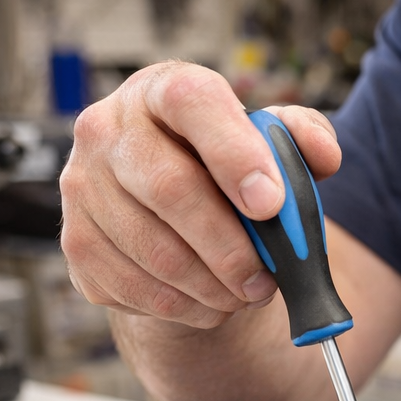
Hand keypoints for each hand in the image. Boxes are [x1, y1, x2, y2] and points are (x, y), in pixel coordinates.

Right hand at [59, 62, 340, 328]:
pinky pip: (137, 291)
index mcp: (162, 91)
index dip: (234, 154)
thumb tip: (323, 157)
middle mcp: (108, 131)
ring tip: (245, 294)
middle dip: (230, 247)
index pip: (192, 104)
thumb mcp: (268, 143)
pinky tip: (210, 302)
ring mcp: (82, 189)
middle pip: (170, 189)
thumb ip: (302, 139)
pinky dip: (186, 309)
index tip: (270, 204)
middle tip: (266, 280)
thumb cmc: (224, 170)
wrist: (168, 213)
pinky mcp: (77, 247)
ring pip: (154, 253)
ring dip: (213, 288)